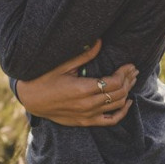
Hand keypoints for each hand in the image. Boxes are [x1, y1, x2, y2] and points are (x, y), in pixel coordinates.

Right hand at [15, 39, 137, 126]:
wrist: (31, 100)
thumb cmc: (43, 78)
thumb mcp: (62, 65)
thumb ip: (84, 55)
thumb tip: (100, 41)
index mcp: (83, 89)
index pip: (114, 82)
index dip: (124, 73)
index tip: (129, 64)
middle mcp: (87, 105)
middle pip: (118, 93)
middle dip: (129, 80)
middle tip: (134, 70)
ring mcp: (87, 115)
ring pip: (116, 105)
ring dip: (127, 92)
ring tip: (132, 80)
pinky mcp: (85, 122)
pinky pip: (110, 121)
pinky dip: (121, 112)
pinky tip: (127, 103)